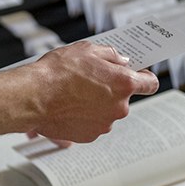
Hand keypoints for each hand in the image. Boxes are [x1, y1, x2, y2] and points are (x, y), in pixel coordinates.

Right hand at [22, 41, 158, 142]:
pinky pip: (93, 123)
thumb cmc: (58, 73)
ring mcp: (105, 124)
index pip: (150, 84)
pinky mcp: (90, 135)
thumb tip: (121, 61)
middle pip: (124, 98)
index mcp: (124, 84)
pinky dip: (85, 116)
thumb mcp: (88, 50)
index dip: (145, 78)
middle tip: (92, 80)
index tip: (140, 75)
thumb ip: (112, 56)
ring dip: (97, 103)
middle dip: (112, 89)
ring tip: (76, 93)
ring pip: (107, 111)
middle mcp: (119, 107)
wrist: (34, 97)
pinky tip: (70, 105)